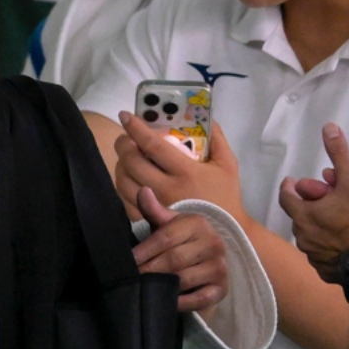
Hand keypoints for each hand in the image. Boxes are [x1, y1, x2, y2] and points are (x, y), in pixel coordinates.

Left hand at [113, 115, 245, 219]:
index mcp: (185, 172)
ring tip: (127, 159)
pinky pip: (125, 201)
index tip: (125, 116)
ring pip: (124, 181)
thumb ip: (218, 139)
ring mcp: (155, 206)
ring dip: (121, 165)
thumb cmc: (225, 196)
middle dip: (123, 145)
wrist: (224, 232)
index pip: (152, 145)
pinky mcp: (149, 221)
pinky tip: (130, 180)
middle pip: (132, 162)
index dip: (135, 128)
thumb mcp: (227, 165)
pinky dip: (123, 187)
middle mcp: (167, 188)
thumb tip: (207, 118)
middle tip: (126, 139)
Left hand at [130, 190, 229, 312]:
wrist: (209, 258)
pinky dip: (181, 302)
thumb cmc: (182, 239)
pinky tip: (166, 302)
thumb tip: (143, 192)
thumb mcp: (169, 223)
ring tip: (144, 290)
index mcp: (197, 223)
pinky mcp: (221, 289)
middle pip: (174, 260)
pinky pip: (199, 299)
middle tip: (131, 278)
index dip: (145, 250)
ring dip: (163, 287)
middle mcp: (213, 243)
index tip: (129, 261)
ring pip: (184, 279)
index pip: (166, 237)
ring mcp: (219, 267)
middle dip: (150, 270)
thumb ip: (154, 210)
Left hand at [277, 123, 348, 275]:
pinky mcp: (325, 271)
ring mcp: (312, 256)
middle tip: (324, 199)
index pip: (286, 197)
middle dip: (309, 205)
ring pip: (311, 236)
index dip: (289, 188)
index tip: (292, 182)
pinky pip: (322, 254)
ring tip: (336, 221)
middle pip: (300, 216)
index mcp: (303, 214)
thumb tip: (328, 127)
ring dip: (319, 227)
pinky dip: (328, 246)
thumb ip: (339, 155)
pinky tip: (342, 243)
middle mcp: (302, 236)